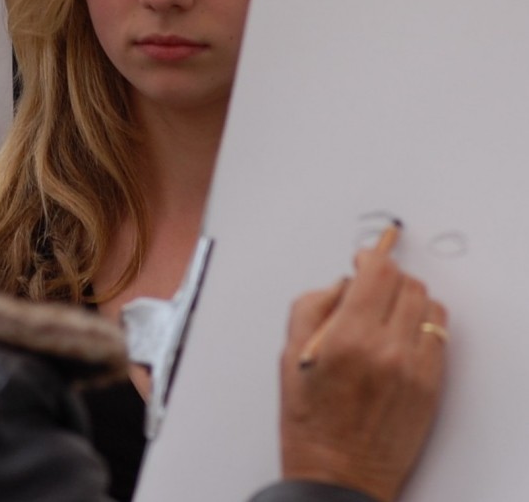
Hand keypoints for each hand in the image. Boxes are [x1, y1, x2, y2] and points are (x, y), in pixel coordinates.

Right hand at [278, 249, 447, 501]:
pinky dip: (423, 324)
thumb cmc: (310, 420)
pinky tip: (403, 331)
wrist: (339, 472)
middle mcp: (387, 349)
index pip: (377, 273)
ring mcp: (415, 367)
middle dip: (387, 276)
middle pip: (407, 284)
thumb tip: (341, 283)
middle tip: (371, 284)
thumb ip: (312, 307)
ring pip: (428, 305)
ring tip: (388, 308)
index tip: (363, 257)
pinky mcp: (432, 384)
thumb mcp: (289, 355)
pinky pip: (440, 335)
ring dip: (408, 297)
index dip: (370, 257)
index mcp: (348, 338)